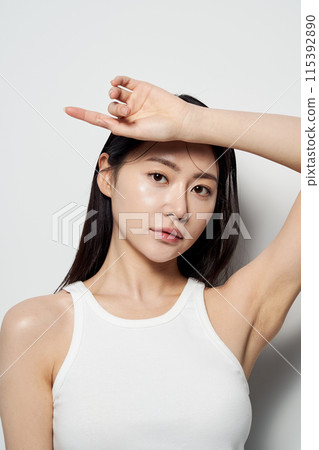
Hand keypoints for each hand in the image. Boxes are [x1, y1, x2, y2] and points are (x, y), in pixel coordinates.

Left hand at [64, 75, 192, 141]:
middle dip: (114, 108)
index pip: (97, 118)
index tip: (67, 109)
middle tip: (127, 112)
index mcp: (123, 125)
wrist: (179, 119)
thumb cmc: (160, 130)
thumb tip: (99, 121)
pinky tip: (116, 81)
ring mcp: (133, 99)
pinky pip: (123, 80)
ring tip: (128, 102)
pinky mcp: (140, 87)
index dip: (82, 114)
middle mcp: (126, 112)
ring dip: (115, 94)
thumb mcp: (135, 132)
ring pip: (114, 92)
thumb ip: (117, 126)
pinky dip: (118, 79)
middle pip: (109, 106)